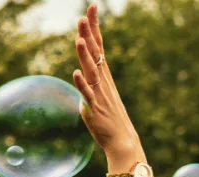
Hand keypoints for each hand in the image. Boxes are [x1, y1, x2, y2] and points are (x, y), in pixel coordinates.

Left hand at [72, 4, 140, 157]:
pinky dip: (82, 84)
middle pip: (95, 53)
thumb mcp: (98, 95)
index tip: (91, 8)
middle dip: (89, 34)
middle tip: (84, 16)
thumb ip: (89, 83)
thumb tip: (81, 75)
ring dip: (85, 56)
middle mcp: (103, 81)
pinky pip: (88, 94)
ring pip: (91, 71)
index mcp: (103, 76)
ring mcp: (100, 94)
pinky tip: (76, 73)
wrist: (122, 141)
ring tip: (80, 39)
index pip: (98, 46)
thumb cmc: (110, 119)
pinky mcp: (95, 109)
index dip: (94, 27)